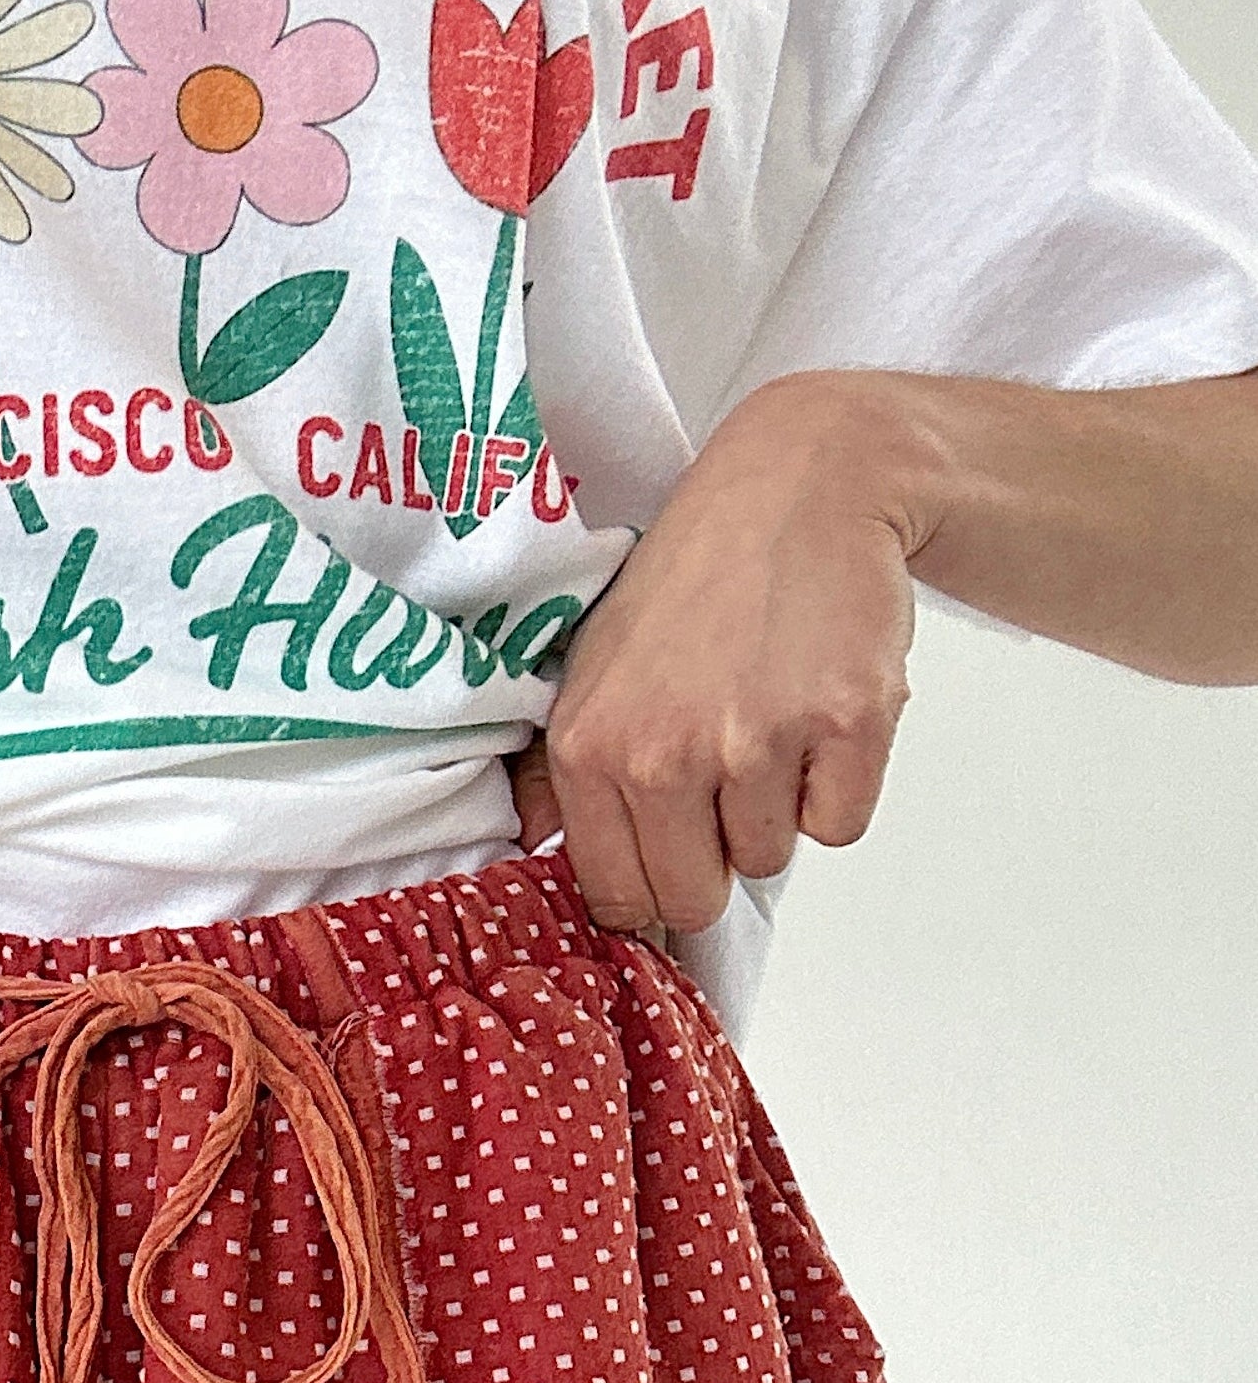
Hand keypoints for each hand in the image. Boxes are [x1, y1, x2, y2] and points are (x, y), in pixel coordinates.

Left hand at [528, 373, 917, 935]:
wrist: (802, 484)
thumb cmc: (695, 577)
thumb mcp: (592, 664)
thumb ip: (557, 771)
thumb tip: (535, 852)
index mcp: (590, 748)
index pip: (616, 898)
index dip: (649, 886)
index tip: (669, 851)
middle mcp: (664, 754)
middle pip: (694, 899)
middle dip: (714, 858)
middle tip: (725, 774)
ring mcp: (757, 742)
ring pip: (770, 858)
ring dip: (777, 807)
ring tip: (770, 716)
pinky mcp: (846, 726)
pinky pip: (839, 825)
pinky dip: (838, 783)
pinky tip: (815, 710)